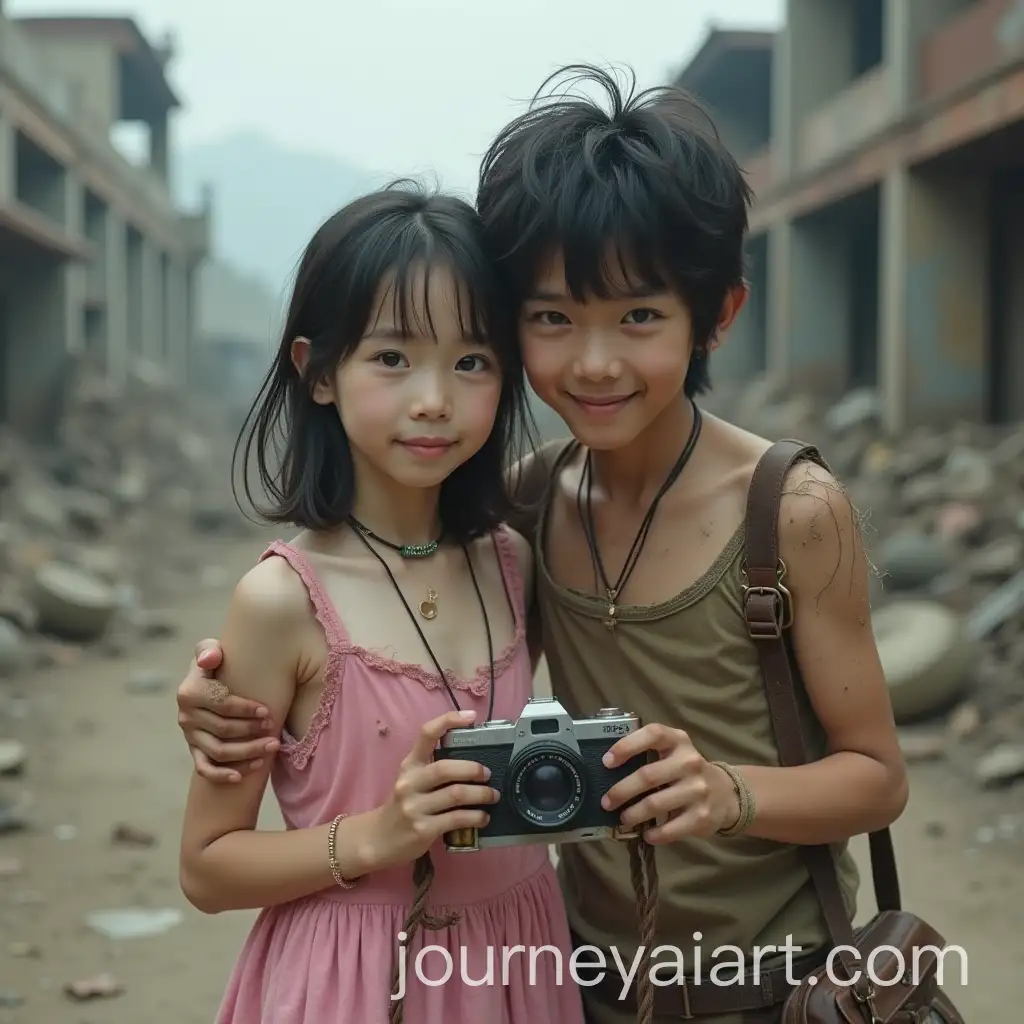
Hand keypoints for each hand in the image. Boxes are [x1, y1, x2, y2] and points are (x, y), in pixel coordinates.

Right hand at [176, 638, 279, 783]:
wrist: (210, 683)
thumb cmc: (217, 665)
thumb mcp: (211, 651)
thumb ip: (209, 649)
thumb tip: (210, 658)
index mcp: (189, 691)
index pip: (220, 704)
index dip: (245, 709)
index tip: (267, 711)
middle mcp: (186, 716)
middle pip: (222, 730)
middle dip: (251, 731)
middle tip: (275, 729)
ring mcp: (190, 736)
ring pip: (219, 752)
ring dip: (247, 753)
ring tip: (272, 748)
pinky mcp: (195, 751)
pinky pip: (206, 769)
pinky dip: (223, 775)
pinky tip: (243, 776)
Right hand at [369, 710, 499, 870]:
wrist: (378, 839)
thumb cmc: (403, 805)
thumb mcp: (411, 780)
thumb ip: (433, 768)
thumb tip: (474, 761)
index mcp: (409, 765)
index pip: (426, 734)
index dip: (448, 721)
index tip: (471, 716)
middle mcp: (409, 782)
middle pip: (446, 768)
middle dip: (473, 770)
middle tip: (488, 774)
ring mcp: (414, 807)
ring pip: (456, 794)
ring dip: (481, 794)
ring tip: (492, 796)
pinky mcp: (423, 829)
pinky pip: (457, 819)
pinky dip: (476, 817)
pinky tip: (483, 817)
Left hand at [599, 724, 739, 843]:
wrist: (726, 794)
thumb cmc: (687, 771)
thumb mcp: (673, 752)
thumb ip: (648, 752)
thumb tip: (607, 767)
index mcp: (679, 741)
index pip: (652, 734)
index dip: (627, 746)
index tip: (607, 762)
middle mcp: (690, 762)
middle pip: (648, 775)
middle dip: (621, 791)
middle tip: (606, 802)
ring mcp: (698, 790)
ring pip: (655, 804)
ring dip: (633, 814)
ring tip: (623, 818)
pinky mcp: (701, 816)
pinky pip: (670, 829)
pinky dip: (654, 834)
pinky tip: (646, 835)